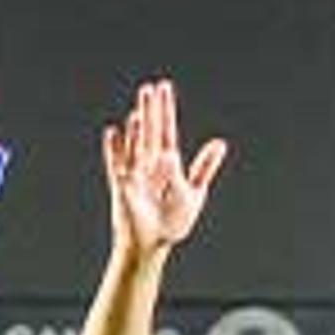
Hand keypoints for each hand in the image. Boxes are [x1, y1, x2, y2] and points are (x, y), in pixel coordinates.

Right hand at [100, 79, 228, 255]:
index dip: (166, 110)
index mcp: (168, 165)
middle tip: (151, 88)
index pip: (167, 131)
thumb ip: (204, 166)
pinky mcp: (123, 187)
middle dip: (152, 112)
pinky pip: (117, 165)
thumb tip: (220, 143)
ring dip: (137, 129)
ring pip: (137, 146)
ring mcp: (135, 175)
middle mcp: (150, 165)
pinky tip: (114, 132)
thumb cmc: (171, 223)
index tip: (164, 88)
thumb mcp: (194, 192)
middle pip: (151, 133)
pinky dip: (115, 149)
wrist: (153, 245)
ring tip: (138, 110)